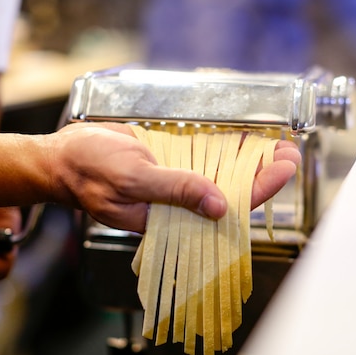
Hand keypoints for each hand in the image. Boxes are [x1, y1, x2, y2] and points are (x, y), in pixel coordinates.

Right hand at [49, 123, 300, 233]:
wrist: (64, 155)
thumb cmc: (90, 171)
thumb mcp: (132, 179)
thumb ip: (174, 190)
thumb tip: (219, 206)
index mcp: (173, 218)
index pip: (226, 208)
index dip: (259, 188)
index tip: (284, 168)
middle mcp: (181, 202)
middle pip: (232, 189)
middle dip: (264, 171)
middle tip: (291, 151)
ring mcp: (178, 179)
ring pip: (224, 171)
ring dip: (252, 157)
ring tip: (281, 142)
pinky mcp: (173, 159)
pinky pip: (207, 154)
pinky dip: (228, 145)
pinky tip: (249, 136)